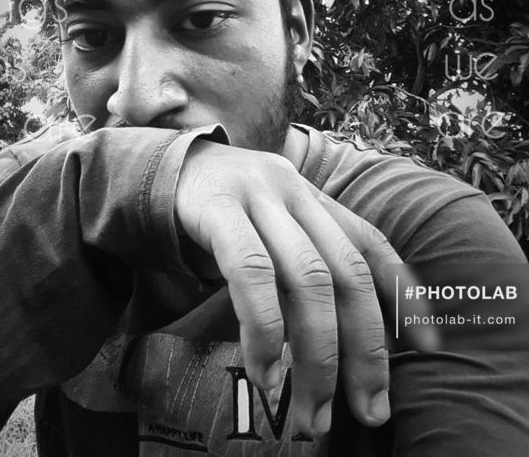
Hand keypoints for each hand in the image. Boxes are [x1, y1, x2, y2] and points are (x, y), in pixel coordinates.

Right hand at [174, 139, 433, 437]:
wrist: (152, 169)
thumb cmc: (216, 213)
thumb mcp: (266, 227)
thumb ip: (298, 261)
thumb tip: (336, 338)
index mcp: (310, 196)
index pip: (370, 242)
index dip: (404, 293)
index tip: (429, 347)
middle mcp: (293, 190)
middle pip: (345, 272)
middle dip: (365, 348)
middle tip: (368, 409)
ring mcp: (256, 196)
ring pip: (307, 279)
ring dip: (317, 354)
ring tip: (312, 411)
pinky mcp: (217, 209)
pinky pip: (250, 274)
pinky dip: (264, 330)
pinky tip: (264, 371)